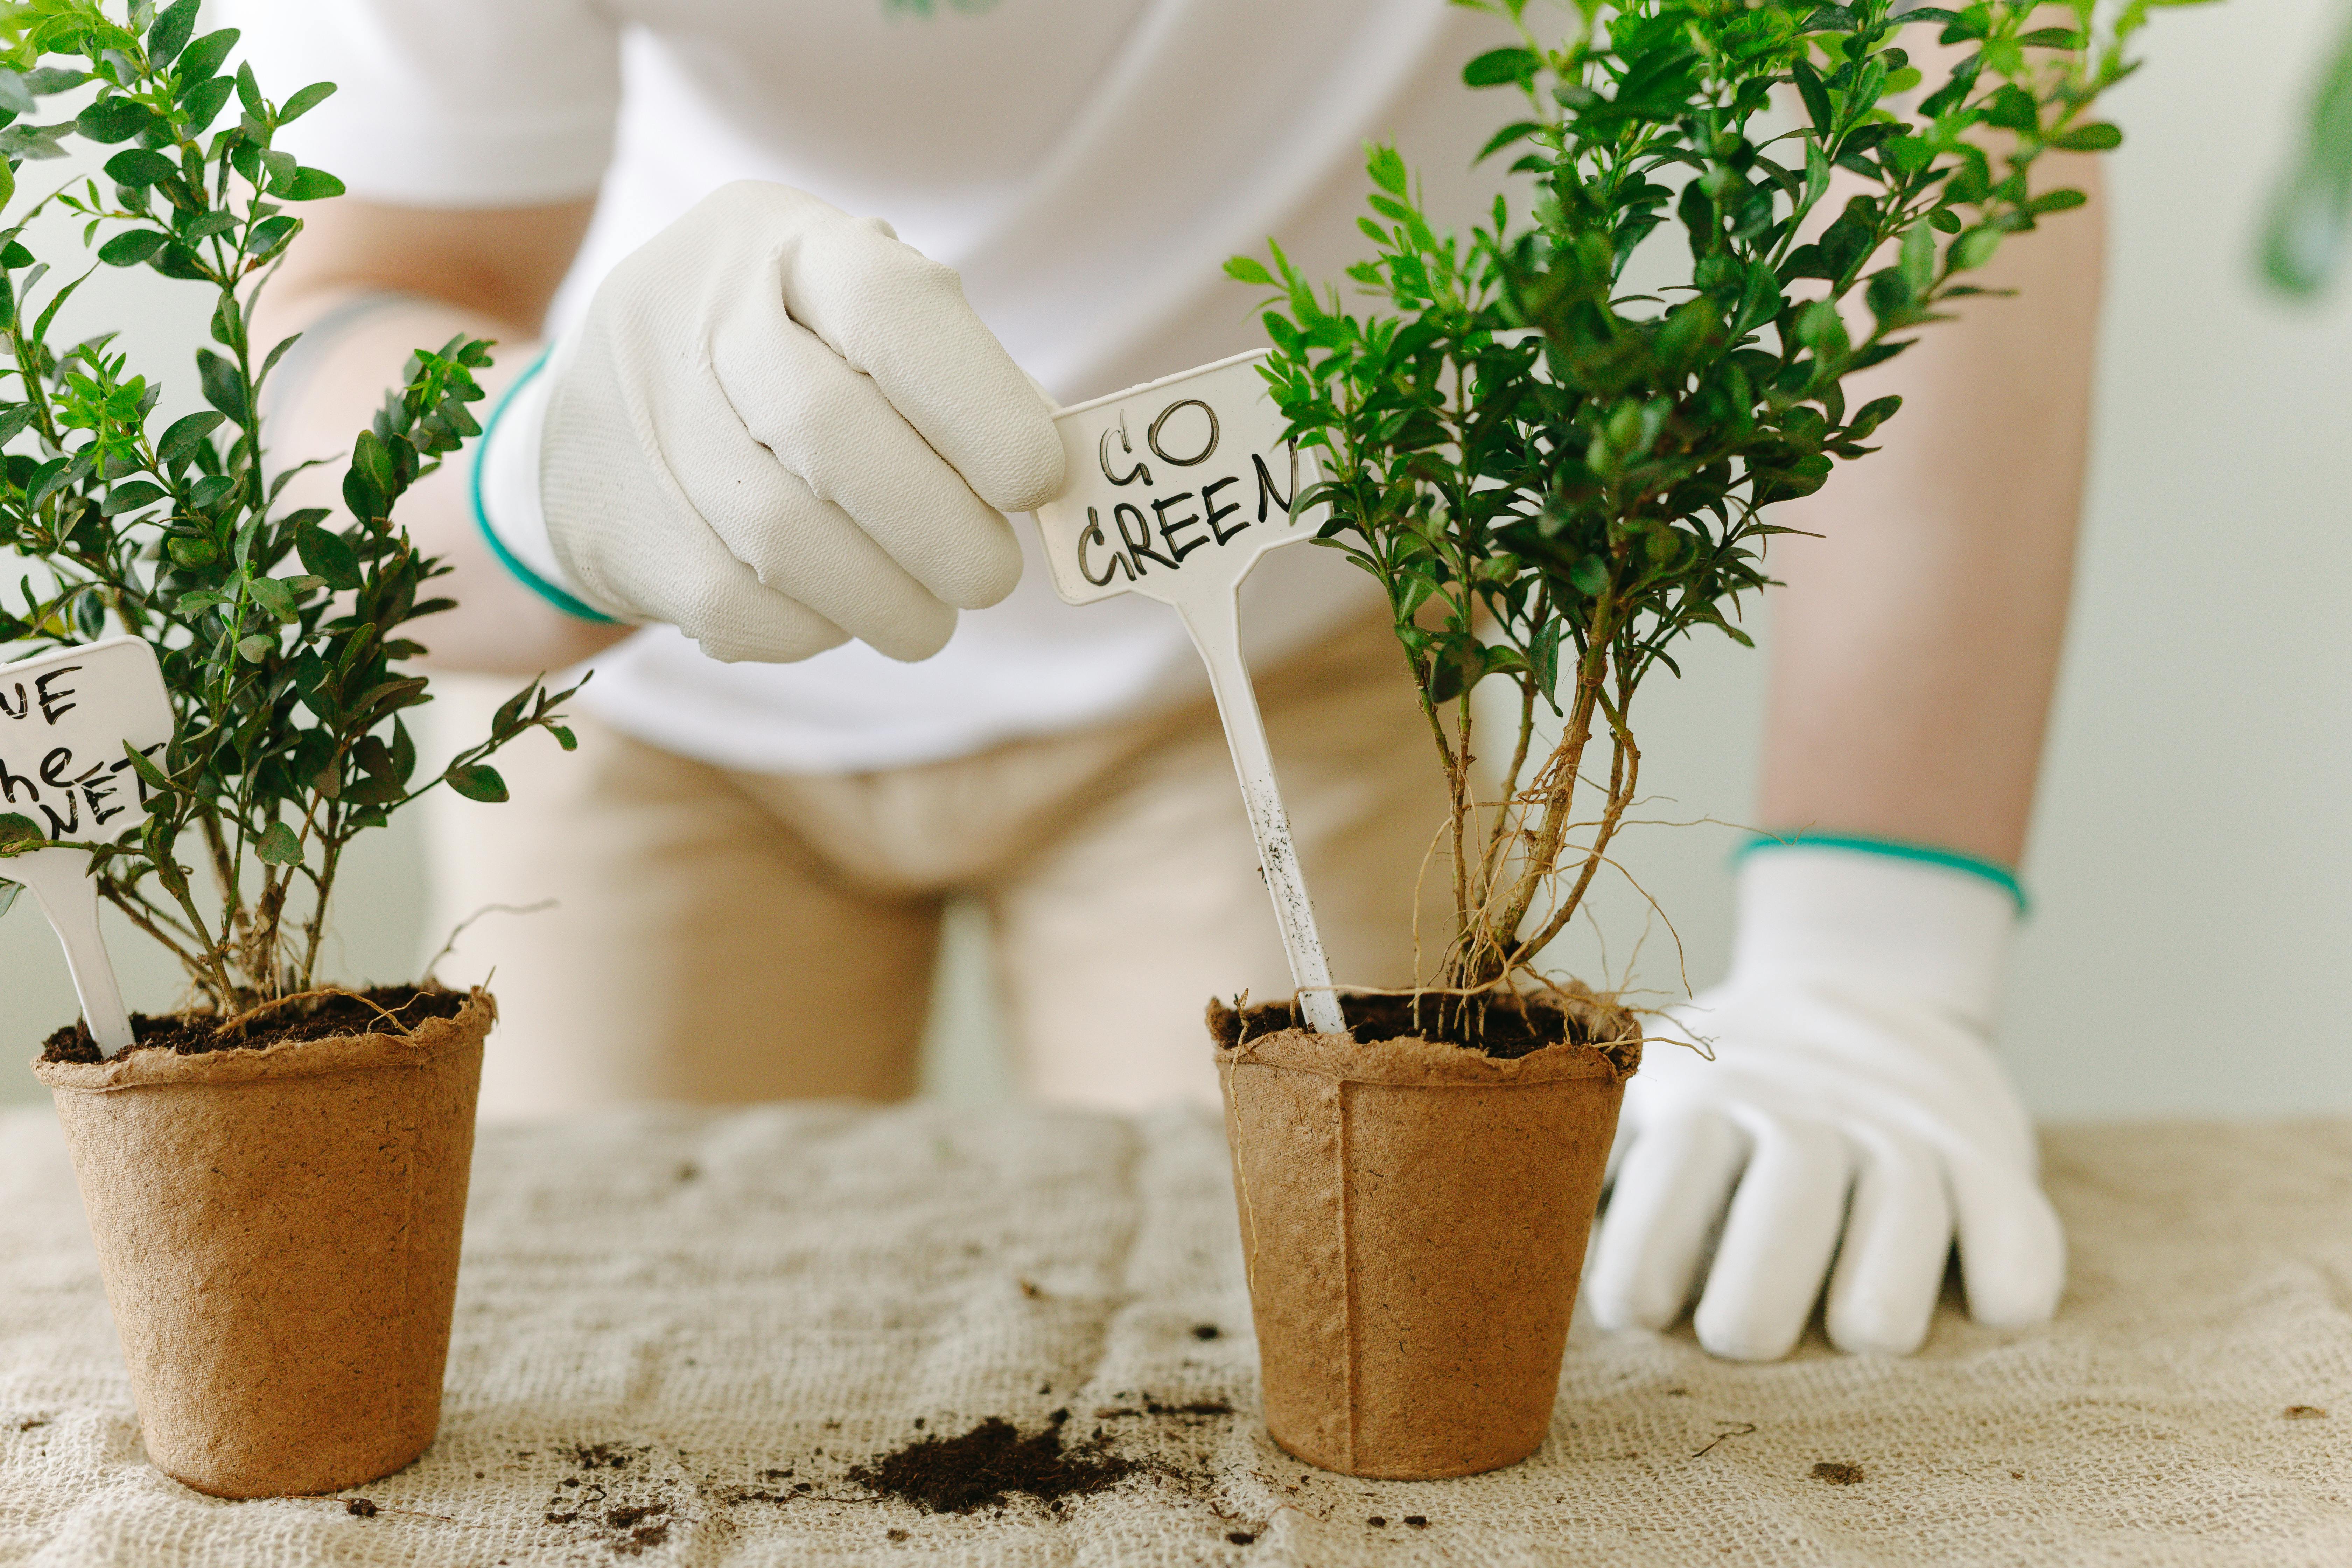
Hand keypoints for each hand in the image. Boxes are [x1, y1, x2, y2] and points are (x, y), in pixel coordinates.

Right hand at [480, 181, 1064, 662]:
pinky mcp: (618, 525)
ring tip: (931, 616)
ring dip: (888, 600)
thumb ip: (958, 383)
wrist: (602, 424)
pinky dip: (815, 628)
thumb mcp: (862, 328)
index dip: (978, 408)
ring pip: (786, 539)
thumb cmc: (789, 369)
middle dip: (940, 529)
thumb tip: (1060, 477)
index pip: (891, 310)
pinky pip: (740, 605)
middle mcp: (697, 311)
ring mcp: (647, 417)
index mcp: (786, 242)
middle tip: (992, 577)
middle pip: (833, 433)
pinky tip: (838, 612)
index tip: (1035, 482)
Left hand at [1584, 846, 2063, 1359]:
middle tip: (1739, 1338)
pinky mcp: (1986, 1151)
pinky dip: (2014, 1255)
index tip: (1631, 1310)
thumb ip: (1595, 1173)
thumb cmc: (1722, 1102)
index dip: (1650, 1239)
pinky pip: (2012, 1206)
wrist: (1858, 983)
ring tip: (1867, 1334)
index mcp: (1705, 1101)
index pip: (1675, 1165)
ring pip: (1907, 1198)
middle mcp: (1808, 1110)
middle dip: (1764, 1266)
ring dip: (1888, 1266)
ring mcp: (1904, 1130)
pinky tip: (2002, 1310)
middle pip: (1793, 1182)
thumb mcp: (1648, 1104)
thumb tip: (1502, 1267)